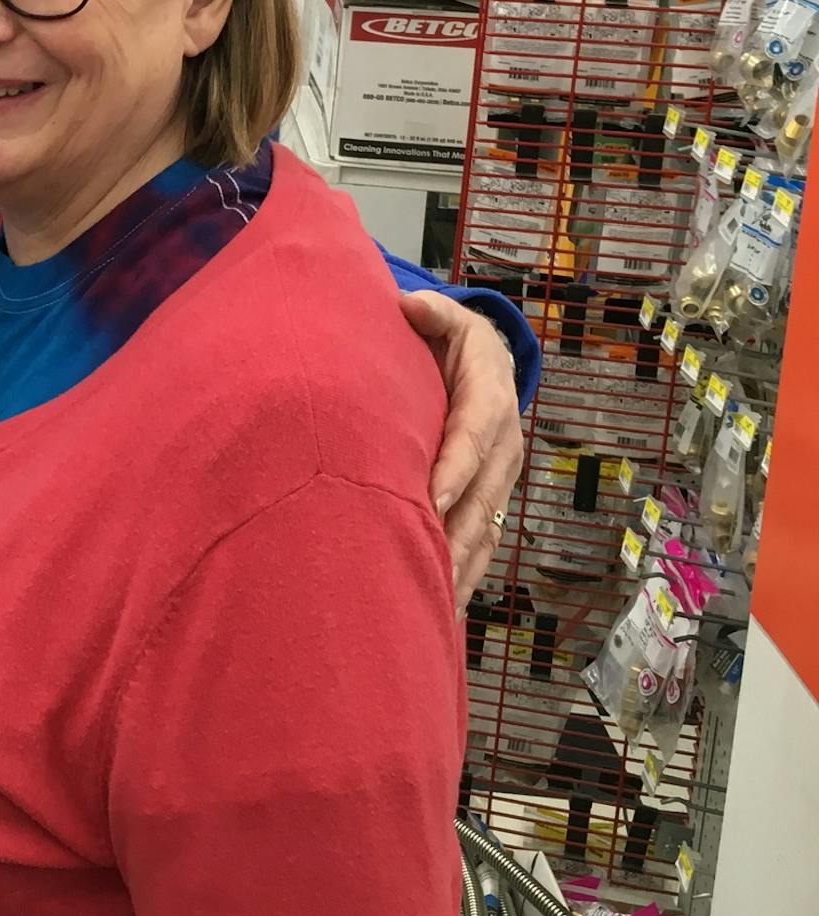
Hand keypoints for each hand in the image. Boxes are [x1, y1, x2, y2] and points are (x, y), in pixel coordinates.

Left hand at [400, 291, 522, 601]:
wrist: (492, 362)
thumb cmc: (455, 343)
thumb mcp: (449, 319)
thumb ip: (434, 313)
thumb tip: (412, 305)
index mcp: (490, 403)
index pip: (471, 440)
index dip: (453, 470)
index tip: (430, 499)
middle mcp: (502, 448)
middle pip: (481, 499)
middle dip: (455, 536)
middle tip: (425, 569)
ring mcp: (500, 480)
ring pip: (484, 531)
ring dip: (460, 568)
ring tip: (433, 606)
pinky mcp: (492, 501)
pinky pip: (482, 544)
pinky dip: (464, 577)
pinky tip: (443, 610)